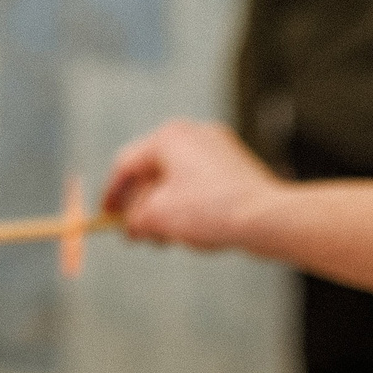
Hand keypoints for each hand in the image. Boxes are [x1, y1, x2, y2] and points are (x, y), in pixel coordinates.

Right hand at [102, 119, 284, 250]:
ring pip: (177, 179)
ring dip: (164, 208)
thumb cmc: (212, 211)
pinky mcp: (235, 165)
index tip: (106, 216)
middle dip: (141, 205)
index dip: (112, 194)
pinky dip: (187, 204)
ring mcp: (217, 147)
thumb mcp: (158, 218)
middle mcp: (193, 133)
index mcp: (169, 137)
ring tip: (164, 238)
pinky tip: (189, 229)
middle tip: (135, 233)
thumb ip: (133, 220)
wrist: (266, 218)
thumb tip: (129, 226)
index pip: (127, 163)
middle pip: (153, 171)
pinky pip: (199, 183)